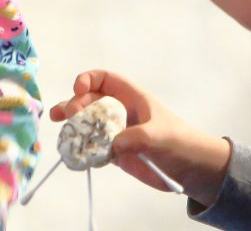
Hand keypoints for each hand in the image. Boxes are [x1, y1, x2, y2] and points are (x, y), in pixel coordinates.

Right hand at [48, 69, 231, 205]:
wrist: (192, 170)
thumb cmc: (182, 143)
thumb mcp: (161, 136)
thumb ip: (138, 137)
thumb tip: (113, 144)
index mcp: (133, 98)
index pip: (105, 79)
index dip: (88, 79)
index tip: (78, 89)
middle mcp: (121, 112)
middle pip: (90, 101)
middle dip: (74, 104)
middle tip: (67, 116)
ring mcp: (117, 132)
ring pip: (87, 123)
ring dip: (71, 124)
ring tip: (58, 126)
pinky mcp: (115, 152)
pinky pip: (92, 145)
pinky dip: (80, 146)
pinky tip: (71, 150)